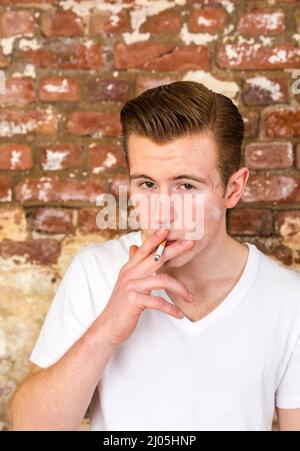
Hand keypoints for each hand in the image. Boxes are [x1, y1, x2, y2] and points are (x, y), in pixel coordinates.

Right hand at [98, 229, 194, 345]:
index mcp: (129, 269)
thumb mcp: (125, 282)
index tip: (168, 229)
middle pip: (155, 257)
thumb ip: (132, 265)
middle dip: (174, 249)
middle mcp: (130, 275)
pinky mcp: (134, 301)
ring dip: (180, 288)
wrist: (107, 327)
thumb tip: (134, 247)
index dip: (156, 238)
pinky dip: (171, 309)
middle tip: (190, 244)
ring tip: (190, 297)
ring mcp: (131, 287)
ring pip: (162, 280)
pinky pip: (159, 302)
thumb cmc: (120, 306)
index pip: (144, 249)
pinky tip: (179, 314)